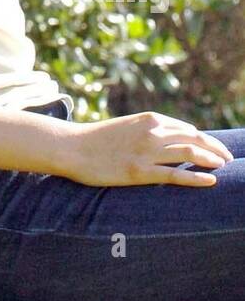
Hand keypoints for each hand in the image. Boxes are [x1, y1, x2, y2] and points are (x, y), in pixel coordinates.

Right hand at [63, 111, 234, 187]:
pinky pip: (175, 174)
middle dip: (215, 149)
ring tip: (224, 167)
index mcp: (150, 119)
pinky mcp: (140, 171)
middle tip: (228, 158)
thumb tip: (167, 138)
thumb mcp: (127, 127)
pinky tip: (211, 181)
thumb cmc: (97, 139)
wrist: (72, 146)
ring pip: (189, 153)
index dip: (205, 140)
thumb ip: (148, 131)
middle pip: (195, 139)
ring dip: (211, 160)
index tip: (214, 149)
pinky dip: (196, 177)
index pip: (187, 129)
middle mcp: (152, 132)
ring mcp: (147, 152)